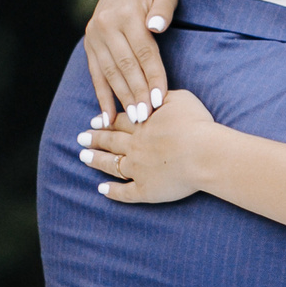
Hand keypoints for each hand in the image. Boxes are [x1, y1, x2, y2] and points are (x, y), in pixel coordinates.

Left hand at [76, 90, 219, 204]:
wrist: (204, 153)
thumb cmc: (196, 125)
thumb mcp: (180, 99)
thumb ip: (162, 96)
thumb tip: (151, 94)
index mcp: (143, 125)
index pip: (120, 122)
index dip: (107, 121)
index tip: (94, 121)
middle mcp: (136, 147)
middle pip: (111, 141)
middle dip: (95, 139)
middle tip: (81, 138)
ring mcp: (138, 169)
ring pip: (112, 164)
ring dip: (97, 161)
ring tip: (83, 158)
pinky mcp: (146, 190)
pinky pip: (125, 192)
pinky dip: (113, 192)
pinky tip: (102, 190)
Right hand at [85, 0, 178, 125]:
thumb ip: (163, 9)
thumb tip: (156, 27)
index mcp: (126, 13)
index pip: (144, 52)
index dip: (153, 76)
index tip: (161, 99)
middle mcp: (106, 25)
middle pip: (125, 66)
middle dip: (137, 93)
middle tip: (147, 117)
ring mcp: (94, 36)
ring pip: (110, 73)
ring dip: (121, 98)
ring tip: (134, 119)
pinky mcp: (89, 45)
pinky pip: (96, 74)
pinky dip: (101, 97)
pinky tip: (107, 117)